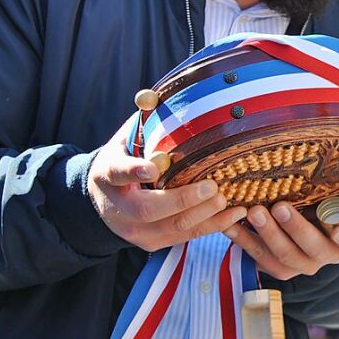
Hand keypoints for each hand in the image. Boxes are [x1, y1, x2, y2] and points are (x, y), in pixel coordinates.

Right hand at [88, 116, 247, 251]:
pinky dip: (212, 227)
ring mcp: (134, 231)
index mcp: (108, 175)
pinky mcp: (152, 243)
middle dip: (183, 200)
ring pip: (172, 229)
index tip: (152, 168)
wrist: (102, 201)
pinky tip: (236, 215)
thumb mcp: (125, 140)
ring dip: (204, 216)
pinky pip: (185, 238)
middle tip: (213, 186)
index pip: (118, 173)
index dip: (134, 171)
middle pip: (149, 210)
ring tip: (229, 200)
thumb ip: (142, 122)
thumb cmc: (123, 161)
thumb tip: (154, 95)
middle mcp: (118, 208)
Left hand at [222, 188, 338, 280]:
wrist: (312, 226)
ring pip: (284, 256)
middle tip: (279, 207)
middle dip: (294, 228)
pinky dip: (243, 240)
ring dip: (266, 234)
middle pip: (313, 249)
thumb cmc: (330, 209)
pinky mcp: (278, 268)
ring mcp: (303, 266)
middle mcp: (329, 257)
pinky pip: (259, 257)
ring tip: (253, 213)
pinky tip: (231, 224)